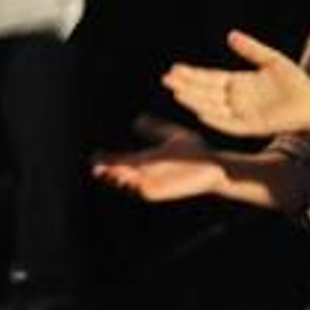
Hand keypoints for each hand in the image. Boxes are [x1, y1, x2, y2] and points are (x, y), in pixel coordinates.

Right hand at [91, 117, 227, 201]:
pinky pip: (145, 190)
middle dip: (107, 173)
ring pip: (130, 185)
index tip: (95, 155)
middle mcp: (147, 175)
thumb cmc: (195, 152)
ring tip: (107, 172)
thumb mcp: (171, 136)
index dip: (107, 160)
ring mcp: (154, 184)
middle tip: (95, 168)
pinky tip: (129, 177)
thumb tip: (138, 119)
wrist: (215, 164)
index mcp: (146, 162)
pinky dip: (135, 185)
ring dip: (118, 180)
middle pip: (120, 176)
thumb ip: (155, 129)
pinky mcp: (164, 191)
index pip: (121, 162)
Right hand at [164, 29, 309, 135]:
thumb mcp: (269, 59)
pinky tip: (201, 113)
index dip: (192, 74)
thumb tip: (230, 34)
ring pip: (212, 108)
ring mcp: (242, 114)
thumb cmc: (294, 81)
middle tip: (166, 79)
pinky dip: (216, 120)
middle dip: (186, 86)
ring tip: (178, 94)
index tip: (174, 68)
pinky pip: (230, 124)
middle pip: (205, 92)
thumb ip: (250, 49)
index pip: (209, 78)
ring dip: (195, 102)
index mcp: (238, 84)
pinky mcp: (252, 126)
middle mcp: (236, 100)